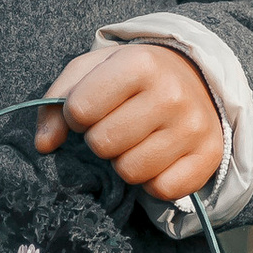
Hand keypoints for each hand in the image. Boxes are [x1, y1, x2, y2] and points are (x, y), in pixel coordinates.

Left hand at [36, 42, 222, 206]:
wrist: (195, 77)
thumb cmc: (131, 77)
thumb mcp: (90, 71)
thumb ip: (56, 102)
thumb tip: (44, 145)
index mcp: (139, 63)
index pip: (80, 110)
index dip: (77, 114)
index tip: (92, 107)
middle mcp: (171, 94)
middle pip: (103, 144)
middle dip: (100, 139)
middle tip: (116, 125)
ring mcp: (193, 127)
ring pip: (131, 172)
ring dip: (124, 162)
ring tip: (135, 141)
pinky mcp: (208, 156)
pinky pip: (162, 189)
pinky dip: (152, 181)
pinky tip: (157, 158)